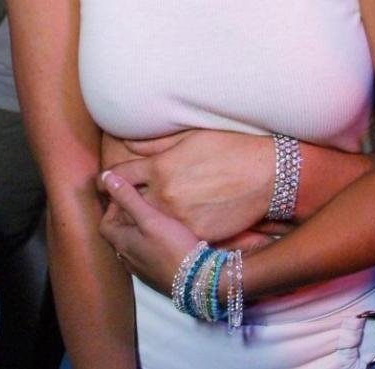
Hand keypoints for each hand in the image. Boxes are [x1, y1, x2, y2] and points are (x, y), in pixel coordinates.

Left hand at [98, 130, 274, 241]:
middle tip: (120, 203)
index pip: (121, 175)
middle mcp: (164, 195)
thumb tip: (129, 145)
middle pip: (126, 207)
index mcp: (161, 167)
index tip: (107, 181)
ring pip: (144, 227)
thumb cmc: (231, 149)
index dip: (111, 178)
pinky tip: (168, 230)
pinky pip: (170, 237)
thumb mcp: (192, 138)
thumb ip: (156, 144)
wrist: (268, 176)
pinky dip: (165, 235)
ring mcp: (180, 219)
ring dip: (139, 224)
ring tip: (142, 219)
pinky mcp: (196, 235)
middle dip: (119, 205)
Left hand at [99, 171, 197, 294]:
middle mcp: (127, 259)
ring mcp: (141, 269)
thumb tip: (106, 178)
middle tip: (144, 201)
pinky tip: (164, 237)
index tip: (130, 194)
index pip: (105, 223)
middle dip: (127, 216)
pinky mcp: (154, 275)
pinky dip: (148, 242)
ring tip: (154, 216)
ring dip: (138, 230)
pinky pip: (145, 255)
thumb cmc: (172, 246)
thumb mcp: (150, 217)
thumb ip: (128, 197)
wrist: (195, 280)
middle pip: (118, 234)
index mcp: (122, 243)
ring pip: (132, 245)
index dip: (113, 207)